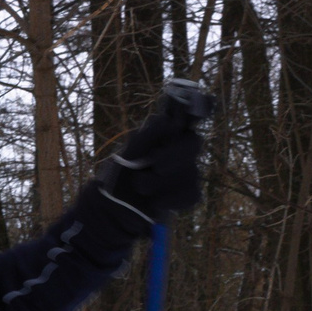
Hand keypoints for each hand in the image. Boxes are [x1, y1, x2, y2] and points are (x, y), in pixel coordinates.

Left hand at [96, 81, 216, 221]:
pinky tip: (155, 202)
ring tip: (141, 186)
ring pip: (190, 172)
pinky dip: (170, 199)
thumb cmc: (117, 177)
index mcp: (165, 134)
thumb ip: (146, 137)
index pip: (189, 115)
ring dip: (160, 182)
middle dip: (174, 155)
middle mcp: (179, 149)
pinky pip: (190, 194)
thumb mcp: (126, 153)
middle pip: (194, 143)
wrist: (111, 209)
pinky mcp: (186, 194)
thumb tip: (167, 120)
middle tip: (155, 164)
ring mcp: (186, 171)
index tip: (199, 101)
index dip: (200, 105)